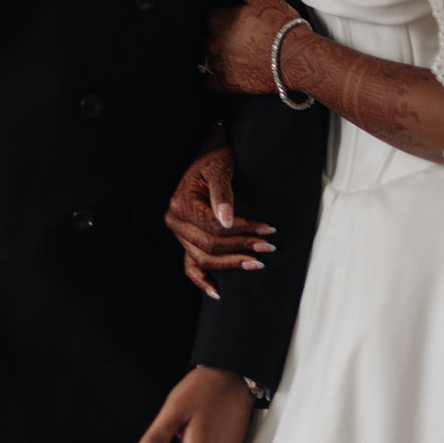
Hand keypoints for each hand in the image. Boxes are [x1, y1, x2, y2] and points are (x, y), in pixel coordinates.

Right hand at [165, 139, 276, 297]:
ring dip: (230, 264)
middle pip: (209, 246)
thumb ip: (222, 194)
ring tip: (256, 263)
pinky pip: (190, 266)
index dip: (242, 231)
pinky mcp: (186, 238)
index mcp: (181, 204)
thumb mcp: (219, 168)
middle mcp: (175, 221)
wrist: (208, 151)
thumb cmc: (215, 156)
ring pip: (203, 259)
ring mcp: (179, 232)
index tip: (267, 230)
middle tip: (268, 247)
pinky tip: (217, 292)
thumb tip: (227, 221)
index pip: (214, 228)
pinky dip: (202, 280)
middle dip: (241, 248)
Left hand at [206, 0, 302, 95]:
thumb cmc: (281, 26)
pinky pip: (209, 82)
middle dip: (217, 36)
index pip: (209, 18)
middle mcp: (215, 43)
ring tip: (232, 54)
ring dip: (215, 56)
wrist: (297, 57)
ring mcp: (220, 65)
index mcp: (220, 21)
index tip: (232, 21)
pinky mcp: (228, 84)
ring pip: (207, 59)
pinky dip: (213, 78)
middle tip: (235, 37)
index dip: (221, 18)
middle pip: (206, 38)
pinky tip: (223, 73)